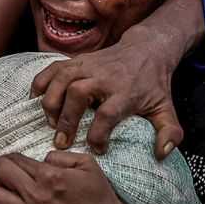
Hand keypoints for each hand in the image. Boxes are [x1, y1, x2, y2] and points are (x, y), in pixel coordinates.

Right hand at [31, 0, 204, 158]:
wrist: (146, 49)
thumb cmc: (153, 84)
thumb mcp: (166, 108)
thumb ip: (169, 133)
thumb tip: (162, 154)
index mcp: (126, 92)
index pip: (108, 114)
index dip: (99, 135)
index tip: (97, 148)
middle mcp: (104, 77)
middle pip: (78, 94)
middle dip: (67, 119)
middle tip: (61, 142)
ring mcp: (88, 66)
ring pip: (62, 79)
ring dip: (51, 102)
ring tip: (50, 122)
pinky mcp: (77, 60)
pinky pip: (52, 69)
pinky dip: (40, 83)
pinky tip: (35, 100)